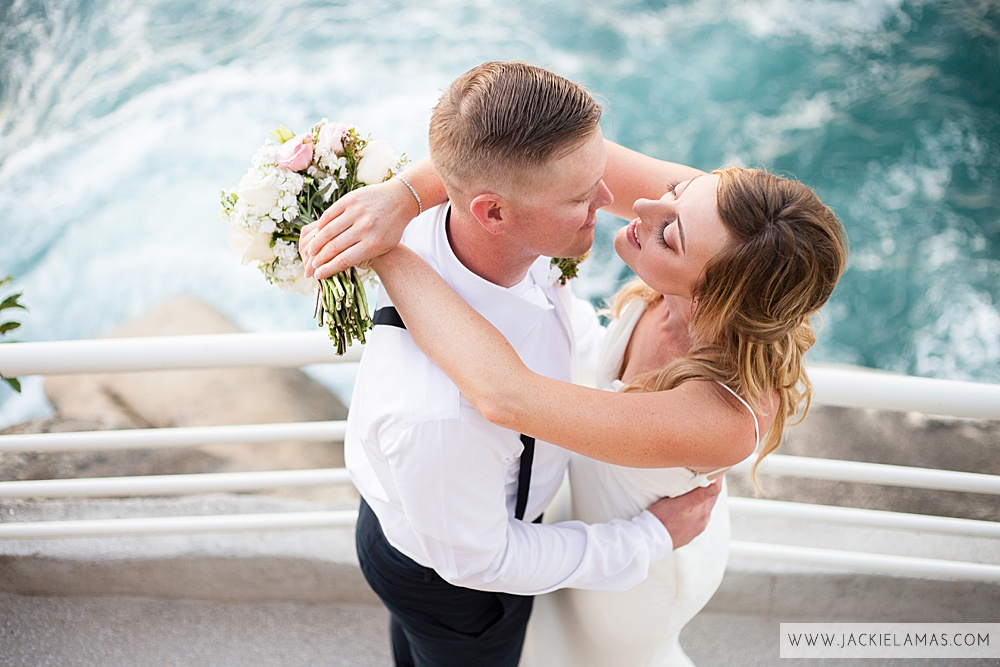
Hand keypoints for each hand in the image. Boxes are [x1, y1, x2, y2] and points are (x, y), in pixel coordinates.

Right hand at [299, 178, 414, 279]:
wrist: (400, 199)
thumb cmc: (392, 228)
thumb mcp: (383, 246)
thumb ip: (363, 256)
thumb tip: (337, 266)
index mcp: (373, 244)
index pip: (344, 260)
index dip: (328, 269)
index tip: (318, 276)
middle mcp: (364, 228)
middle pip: (334, 247)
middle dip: (319, 259)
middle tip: (311, 266)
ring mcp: (356, 212)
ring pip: (328, 231)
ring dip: (316, 244)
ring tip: (310, 252)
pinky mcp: (350, 200)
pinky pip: (329, 215)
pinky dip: (320, 226)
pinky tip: (317, 233)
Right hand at [645, 478, 721, 549]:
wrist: (650, 539)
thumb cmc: (663, 519)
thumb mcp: (680, 504)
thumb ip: (699, 496)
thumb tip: (717, 486)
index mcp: (703, 514)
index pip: (714, 492)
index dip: (715, 479)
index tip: (714, 467)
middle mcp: (702, 522)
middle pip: (709, 500)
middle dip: (709, 487)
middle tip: (705, 472)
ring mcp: (694, 528)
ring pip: (701, 508)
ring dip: (701, 497)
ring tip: (696, 486)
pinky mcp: (686, 532)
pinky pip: (694, 516)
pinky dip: (694, 507)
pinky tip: (687, 504)